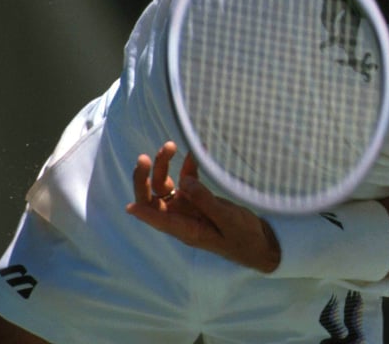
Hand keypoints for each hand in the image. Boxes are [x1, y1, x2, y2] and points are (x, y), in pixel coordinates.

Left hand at [126, 141, 281, 272]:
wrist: (257, 243)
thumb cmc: (243, 237)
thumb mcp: (228, 219)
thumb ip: (206, 200)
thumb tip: (184, 180)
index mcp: (185, 230)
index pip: (159, 221)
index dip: (144, 214)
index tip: (131, 207)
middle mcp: (179, 217)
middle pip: (152, 198)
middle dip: (145, 179)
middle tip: (144, 159)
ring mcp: (186, 206)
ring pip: (164, 184)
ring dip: (163, 165)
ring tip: (171, 145)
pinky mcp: (196, 197)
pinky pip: (186, 178)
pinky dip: (188, 164)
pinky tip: (196, 151)